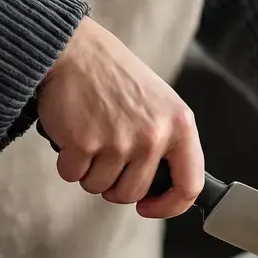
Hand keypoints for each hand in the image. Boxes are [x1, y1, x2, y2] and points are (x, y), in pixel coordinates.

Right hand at [37, 17, 203, 218]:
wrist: (74, 49)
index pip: (189, 186)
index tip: (149, 207)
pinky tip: (71, 133)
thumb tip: (166, 188)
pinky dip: (68, 162)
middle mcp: (154, 135)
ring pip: (100, 187)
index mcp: (180, 125)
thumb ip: (167, 141)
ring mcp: (119, 140)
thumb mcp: (159, 103)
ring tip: (90, 136)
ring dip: (89, 171)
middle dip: (114, 184)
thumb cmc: (114, 76)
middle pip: (133, 193)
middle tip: (105, 157)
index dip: (169, 206)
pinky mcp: (84, 143)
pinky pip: (73, 175)